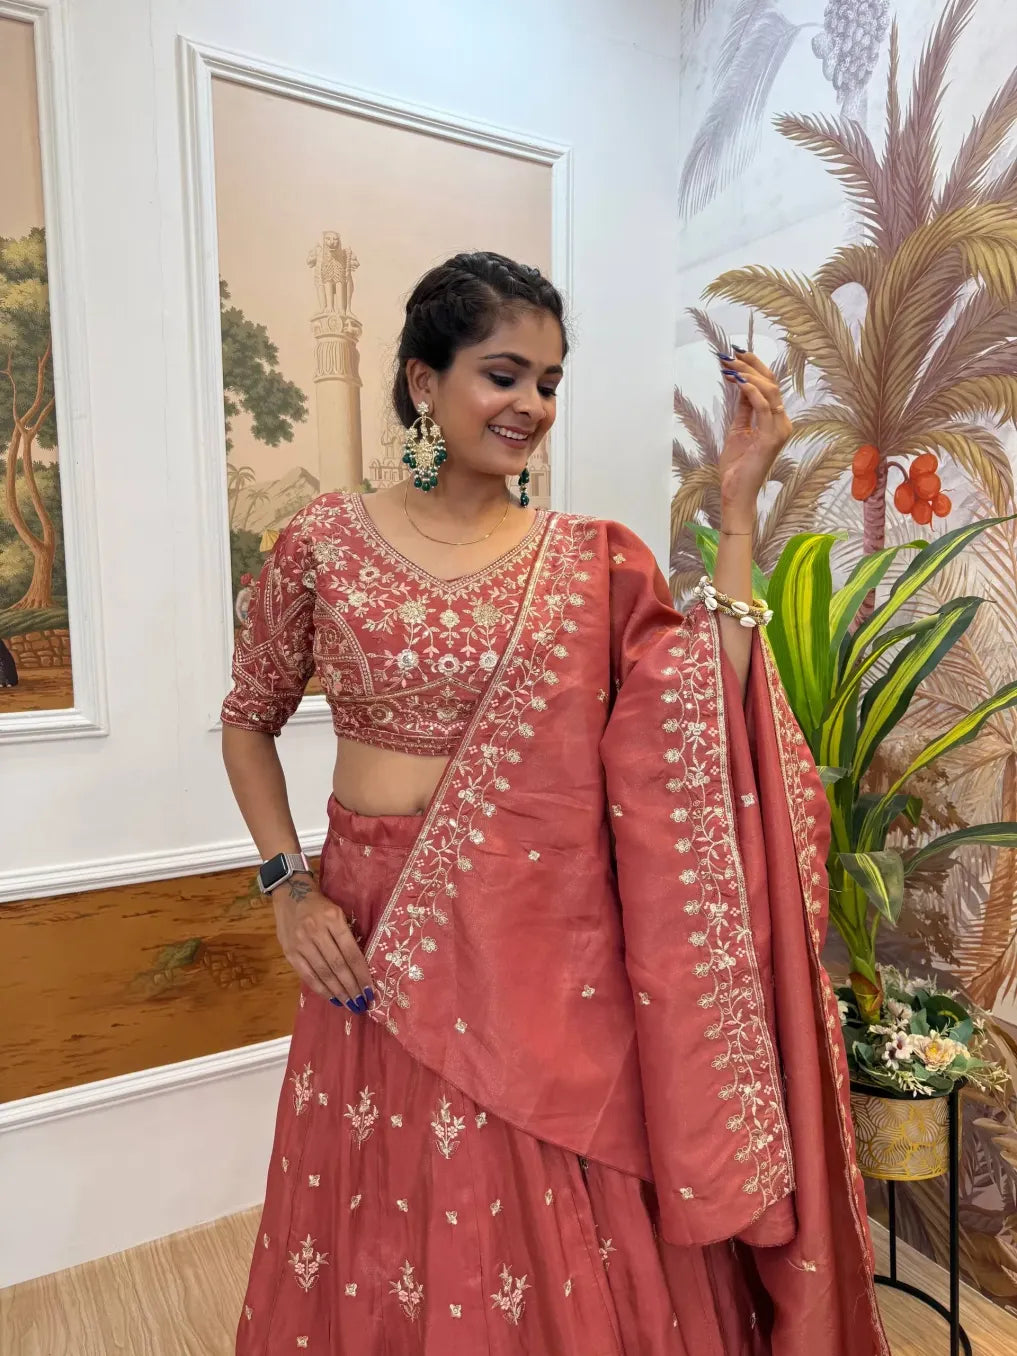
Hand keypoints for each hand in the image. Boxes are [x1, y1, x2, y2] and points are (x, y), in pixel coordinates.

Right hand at [273, 875, 374, 1012]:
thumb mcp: (338, 912)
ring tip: (350, 1005)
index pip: (351, 952)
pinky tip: (332, 998)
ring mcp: (301, 943)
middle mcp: (316, 931)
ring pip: (323, 973)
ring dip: (338, 992)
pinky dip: (321, 989)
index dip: (362, 974)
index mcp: (333, 919)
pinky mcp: (290, 952)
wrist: (290, 893)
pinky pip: (307, 975)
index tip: (371, 990)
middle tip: (362, 1004)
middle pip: (338, 966)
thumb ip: (346, 935)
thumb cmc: (320, 905)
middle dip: (352, 988)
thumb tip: (361, 966)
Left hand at [715, 348, 791, 526]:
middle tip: (731, 354)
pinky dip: (751, 391)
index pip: (769, 386)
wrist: (736, 493)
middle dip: (751, 365)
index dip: (754, 367)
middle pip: (772, 383)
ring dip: (748, 374)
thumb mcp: (738, 430)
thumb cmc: (737, 467)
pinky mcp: (772, 438)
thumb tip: (742, 385)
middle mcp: (782, 423)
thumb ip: (744, 409)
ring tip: (730, 365)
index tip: (735, 354)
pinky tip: (738, 381)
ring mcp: (779, 430)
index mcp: (776, 421)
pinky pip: (764, 407)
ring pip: (770, 391)